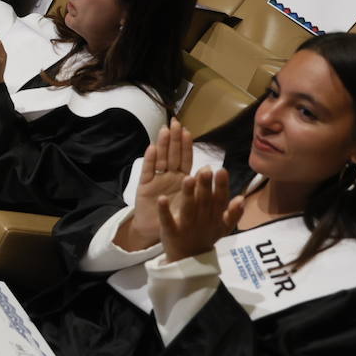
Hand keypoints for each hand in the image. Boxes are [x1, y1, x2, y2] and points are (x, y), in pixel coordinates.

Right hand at [120, 122, 193, 249]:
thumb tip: (210, 168)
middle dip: (173, 139)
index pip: (184, 158)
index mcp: (181, 179)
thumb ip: (199, 187)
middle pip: (171, 154)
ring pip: (160, 159)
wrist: (156, 232)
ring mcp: (156, 179)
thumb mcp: (191, 203)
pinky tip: (151, 148)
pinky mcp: (144, 187)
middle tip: (175, 123)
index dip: (186, 145)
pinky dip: (149, 160)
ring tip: (164, 130)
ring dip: (162, 145)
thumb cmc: (175, 217)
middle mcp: (168, 176)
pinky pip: (147, 171)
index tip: (188, 130)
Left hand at [159, 167, 244, 261]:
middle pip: (204, 202)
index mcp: (215, 217)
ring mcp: (186, 227)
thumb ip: (233, 213)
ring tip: (187, 178)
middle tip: (205, 170)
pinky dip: (164, 211)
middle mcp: (202, 221)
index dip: (221, 186)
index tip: (221, 170)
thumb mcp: (223, 227)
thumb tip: (241, 198)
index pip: (219, 200)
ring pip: (188, 209)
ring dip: (188, 194)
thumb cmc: (206, 236)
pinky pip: (167, 221)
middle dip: (205, 186)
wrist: (188, 260)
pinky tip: (161, 198)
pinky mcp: (170, 232)